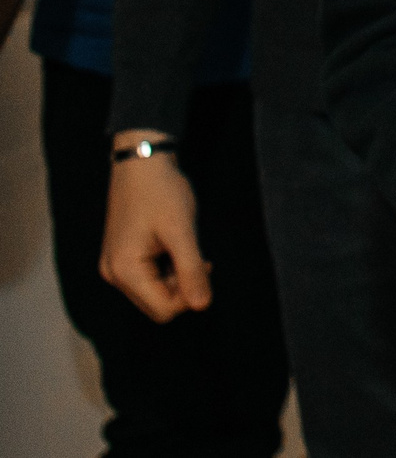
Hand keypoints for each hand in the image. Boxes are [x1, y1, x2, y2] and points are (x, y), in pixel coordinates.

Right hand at [99, 136, 208, 321]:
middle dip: (183, 287)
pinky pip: (148, 278)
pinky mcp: (121, 257)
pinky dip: (167, 269)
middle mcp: (113, 274)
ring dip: (177, 277)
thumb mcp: (182, 230)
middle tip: (198, 256)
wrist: (142, 162)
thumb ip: (191, 269)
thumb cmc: (162, 192)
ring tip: (187, 247)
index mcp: (124, 271)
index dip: (190, 296)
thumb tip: (203, 306)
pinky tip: (176, 247)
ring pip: (154, 293)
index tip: (205, 265)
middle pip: (157, 305)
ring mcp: (115, 266)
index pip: (163, 310)